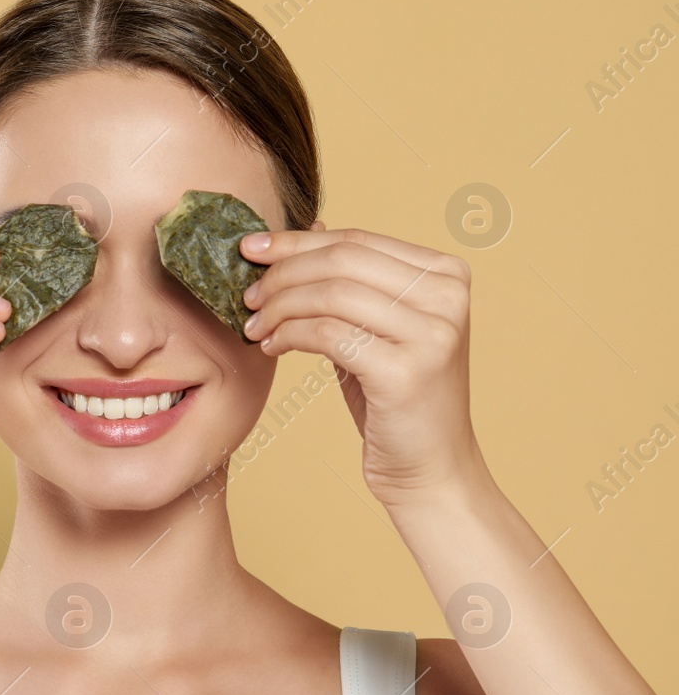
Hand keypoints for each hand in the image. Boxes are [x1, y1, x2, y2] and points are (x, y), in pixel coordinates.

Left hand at [236, 226, 487, 506]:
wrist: (430, 467)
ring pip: (331, 294)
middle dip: (282, 273)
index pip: (356, 240)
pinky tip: (270, 347)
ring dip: (280, 307)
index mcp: (447, 274)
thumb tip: (308, 227)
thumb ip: (351, 279)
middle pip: (341, 260)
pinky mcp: (406, 371)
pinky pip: (326, 335)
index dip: (296, 241)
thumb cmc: (395, 396)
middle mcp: (448, 296)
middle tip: (247, 294)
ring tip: (254, 325)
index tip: (250, 248)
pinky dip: (288, 336)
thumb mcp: (375, 326)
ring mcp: (433, 333)